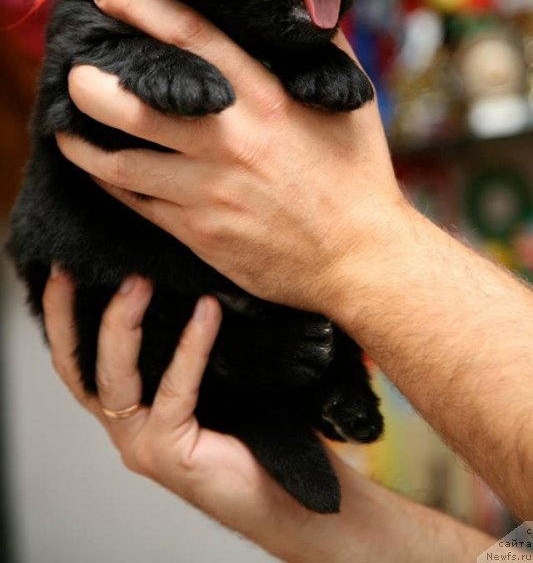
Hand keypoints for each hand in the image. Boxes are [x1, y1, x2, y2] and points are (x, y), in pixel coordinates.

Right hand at [42, 268, 493, 561]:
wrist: (284, 494)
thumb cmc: (251, 432)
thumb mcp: (208, 379)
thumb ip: (185, 344)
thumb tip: (190, 281)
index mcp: (128, 407)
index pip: (78, 359)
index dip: (61, 317)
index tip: (63, 271)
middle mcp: (124, 426)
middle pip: (78, 367)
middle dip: (70, 315)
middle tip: (81, 269)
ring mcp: (141, 442)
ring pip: (115, 378)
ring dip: (123, 325)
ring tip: (139, 282)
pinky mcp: (168, 453)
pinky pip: (174, 391)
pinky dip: (191, 348)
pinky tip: (206, 313)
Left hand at [57, 0, 408, 317]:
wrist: (360, 258)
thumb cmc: (357, 174)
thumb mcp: (349, 102)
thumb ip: (321, 48)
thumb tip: (303, 3)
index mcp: (264, 102)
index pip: (191, 39)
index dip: (142, 8)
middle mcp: (227, 143)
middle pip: (133, 104)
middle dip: (88, 83)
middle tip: (77, 71)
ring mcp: (207, 192)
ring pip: (118, 162)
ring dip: (81, 140)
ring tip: (68, 123)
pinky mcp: (197, 232)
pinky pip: (135, 203)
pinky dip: (108, 181)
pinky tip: (100, 168)